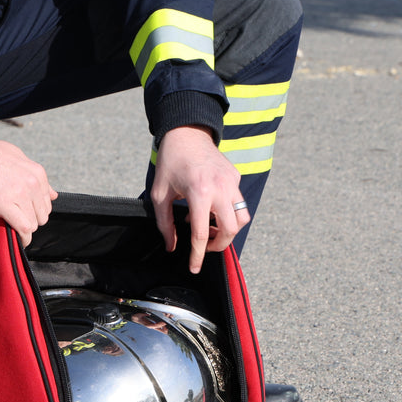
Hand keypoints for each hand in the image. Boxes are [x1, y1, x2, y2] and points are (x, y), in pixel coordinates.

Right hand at [0, 133, 57, 244]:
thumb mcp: (18, 158)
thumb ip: (36, 177)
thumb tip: (52, 194)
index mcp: (37, 173)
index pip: (47, 202)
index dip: (34, 210)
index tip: (23, 213)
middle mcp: (33, 183)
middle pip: (42, 216)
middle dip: (30, 220)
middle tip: (14, 218)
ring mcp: (20, 193)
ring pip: (33, 224)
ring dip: (23, 228)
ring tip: (10, 224)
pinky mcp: (4, 203)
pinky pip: (23, 229)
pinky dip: (21, 238)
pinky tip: (15, 238)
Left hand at [150, 125, 247, 273]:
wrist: (187, 133)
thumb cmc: (170, 162)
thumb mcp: (160, 194)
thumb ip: (165, 223)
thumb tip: (171, 246)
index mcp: (199, 192)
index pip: (201, 233)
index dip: (197, 255)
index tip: (194, 268)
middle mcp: (220, 188)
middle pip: (230, 230)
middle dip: (218, 245)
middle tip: (204, 246)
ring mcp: (231, 182)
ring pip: (241, 218)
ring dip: (228, 230)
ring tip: (209, 228)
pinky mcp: (236, 177)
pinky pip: (238, 203)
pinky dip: (227, 213)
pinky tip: (209, 209)